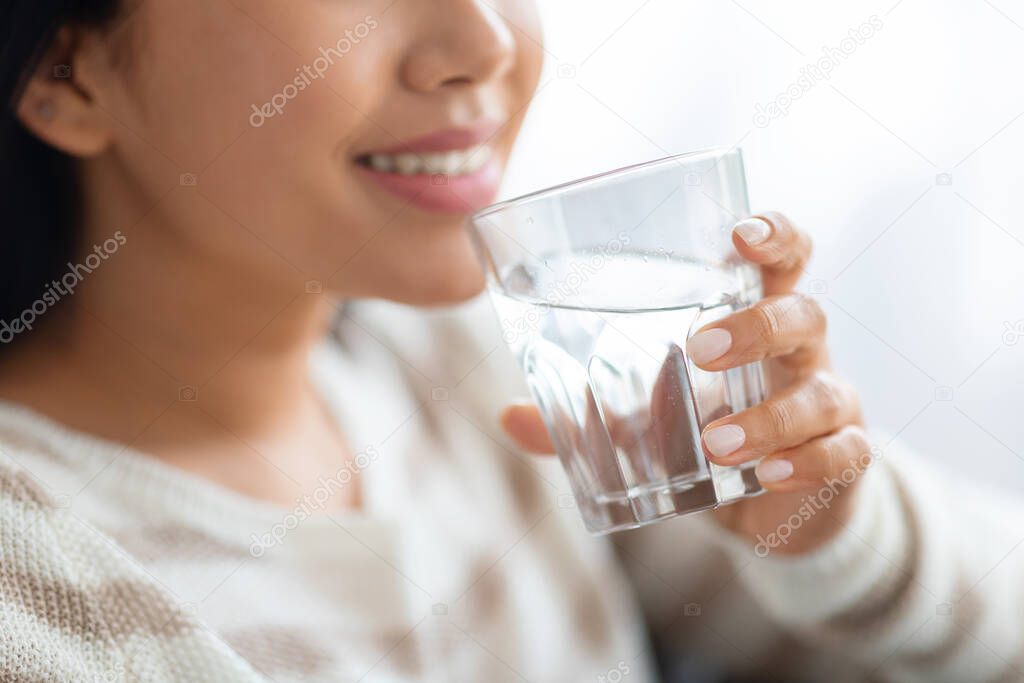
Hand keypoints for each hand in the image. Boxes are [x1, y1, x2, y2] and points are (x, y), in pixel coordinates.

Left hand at [501, 212, 869, 555]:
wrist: (771, 502)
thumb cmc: (706, 429)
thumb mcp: (645, 415)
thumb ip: (585, 412)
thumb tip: (509, 417)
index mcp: (755, 318)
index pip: (784, 257)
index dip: (773, 234)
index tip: (740, 230)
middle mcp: (800, 353)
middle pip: (805, 313)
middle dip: (757, 323)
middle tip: (701, 348)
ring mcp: (828, 403)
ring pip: (822, 390)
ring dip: (770, 415)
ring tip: (715, 441)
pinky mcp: (842, 460)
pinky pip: (846, 452)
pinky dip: (810, 463)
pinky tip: (772, 475)